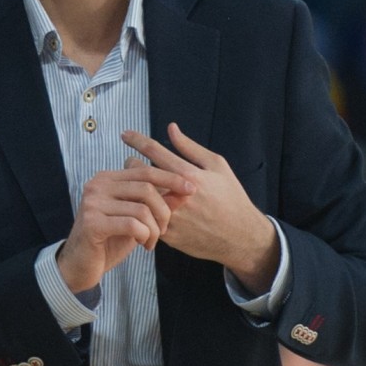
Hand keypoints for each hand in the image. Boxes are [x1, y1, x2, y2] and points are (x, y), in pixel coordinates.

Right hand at [56, 165, 192, 290]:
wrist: (81, 266)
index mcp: (107, 178)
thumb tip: (185, 190)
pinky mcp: (92, 223)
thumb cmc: (111, 241)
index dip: (170, 178)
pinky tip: (143, 245)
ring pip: (141, 208)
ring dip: (154, 229)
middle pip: (146, 187)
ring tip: (151, 242)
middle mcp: (97, 185)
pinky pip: (132, 225)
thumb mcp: (138, 219)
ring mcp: (92, 203)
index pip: (145, 171)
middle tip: (165, 229)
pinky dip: (144, 236)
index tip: (191, 189)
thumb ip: (158, 203)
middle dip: (164, 210)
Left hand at [121, 124, 278, 291]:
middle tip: (132, 162)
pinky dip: (142, 208)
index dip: (136, 140)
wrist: (240, 236)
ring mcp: (171, 216)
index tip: (125, 134)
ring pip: (140, 196)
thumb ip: (190, 147)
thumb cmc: (231, 197)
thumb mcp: (217, 166)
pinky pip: (146, 217)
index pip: (155, 151)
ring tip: (137, 183)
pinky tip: (143, 203)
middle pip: (140, 173)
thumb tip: (171, 128)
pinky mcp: (168, 234)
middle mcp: (178, 195)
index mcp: (189, 175)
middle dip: (132, 164)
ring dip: (134, 187)